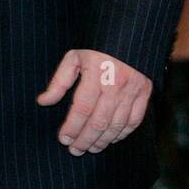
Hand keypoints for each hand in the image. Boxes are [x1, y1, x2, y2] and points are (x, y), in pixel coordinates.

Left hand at [37, 48, 152, 155]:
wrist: (128, 38)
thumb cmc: (95, 49)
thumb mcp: (73, 58)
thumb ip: (59, 82)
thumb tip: (43, 101)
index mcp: (96, 74)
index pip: (82, 108)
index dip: (72, 126)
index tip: (63, 139)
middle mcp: (115, 85)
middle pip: (99, 121)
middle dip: (85, 139)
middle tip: (75, 150)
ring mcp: (132, 91)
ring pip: (116, 125)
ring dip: (102, 140)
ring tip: (90, 148)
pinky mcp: (144, 94)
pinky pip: (133, 121)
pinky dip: (121, 134)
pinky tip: (110, 140)